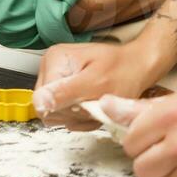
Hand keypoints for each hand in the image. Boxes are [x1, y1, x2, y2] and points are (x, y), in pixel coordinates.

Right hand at [32, 41, 163, 129]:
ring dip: (78, 116)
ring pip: (55, 113)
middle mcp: (51, 66)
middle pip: (47, 108)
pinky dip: (81, 116)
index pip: (42, 100)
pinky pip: (63, 114)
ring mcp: (56, 78)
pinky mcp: (63, 90)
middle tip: (96, 103)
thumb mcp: (96, 83)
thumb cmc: (124, 70)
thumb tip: (39, 102)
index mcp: (55, 59)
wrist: (138, 67)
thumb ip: (66, 93)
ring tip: (97, 103)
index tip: (87, 102)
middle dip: (74, 112)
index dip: (66, 108)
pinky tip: (94, 105)